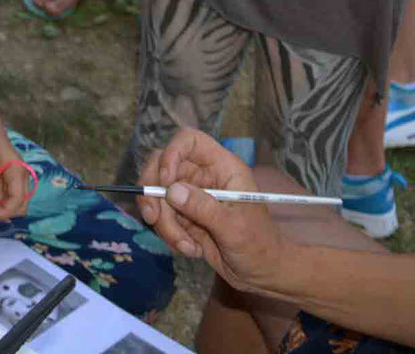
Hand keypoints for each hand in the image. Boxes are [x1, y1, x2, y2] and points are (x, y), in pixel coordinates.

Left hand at [0, 126, 33, 221]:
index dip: (6, 212)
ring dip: (2, 207)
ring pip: (15, 202)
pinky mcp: (10, 179)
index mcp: (18, 173)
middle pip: (21, 205)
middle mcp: (22, 178)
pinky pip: (7, 195)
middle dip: (6, 212)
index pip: (18, 200)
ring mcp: (17, 178)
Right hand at [139, 129, 285, 291]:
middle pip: (162, 166)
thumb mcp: (234, 227)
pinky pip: (163, 217)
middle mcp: (204, 176)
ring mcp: (192, 195)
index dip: (172, 153)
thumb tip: (171, 190)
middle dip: (154, 194)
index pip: (189, 141)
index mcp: (222, 167)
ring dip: (166, 224)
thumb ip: (203, 208)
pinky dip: (170, 235)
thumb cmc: (259, 245)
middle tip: (153, 217)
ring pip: (159, 197)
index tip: (165, 181)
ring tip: (188, 247)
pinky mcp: (184, 216)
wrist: (262, 273)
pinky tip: (192, 249)